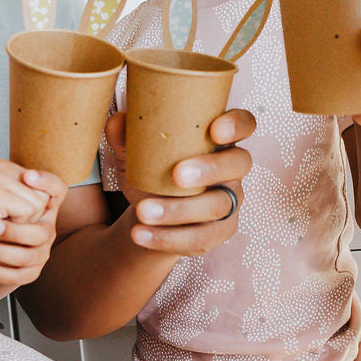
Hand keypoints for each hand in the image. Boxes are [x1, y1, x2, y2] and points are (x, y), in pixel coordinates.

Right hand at [0, 160, 60, 279]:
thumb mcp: (5, 205)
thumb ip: (25, 194)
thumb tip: (50, 188)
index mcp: (2, 164)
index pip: (42, 187)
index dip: (31, 208)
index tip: (5, 212)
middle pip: (43, 194)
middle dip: (29, 215)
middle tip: (0, 219)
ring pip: (38, 204)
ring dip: (21, 222)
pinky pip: (27, 212)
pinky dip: (15, 226)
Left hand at [108, 108, 255, 255]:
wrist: (147, 214)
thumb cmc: (151, 171)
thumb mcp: (135, 152)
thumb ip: (127, 136)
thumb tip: (116, 122)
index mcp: (218, 140)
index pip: (244, 124)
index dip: (237, 125)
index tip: (215, 130)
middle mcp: (232, 169)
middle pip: (238, 164)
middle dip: (210, 168)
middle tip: (177, 175)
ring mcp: (230, 201)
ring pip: (216, 206)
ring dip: (179, 210)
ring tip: (142, 211)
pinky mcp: (219, 232)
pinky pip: (200, 238)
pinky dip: (167, 238)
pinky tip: (141, 234)